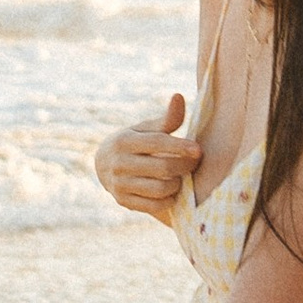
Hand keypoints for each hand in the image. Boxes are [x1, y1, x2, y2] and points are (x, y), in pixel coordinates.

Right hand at [96, 92, 201, 218]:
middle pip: (163, 167)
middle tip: (195, 163)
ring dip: (178, 184)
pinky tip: (172, 191)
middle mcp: (119, 163)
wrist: (104, 166)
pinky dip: (169, 200)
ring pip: (160, 189)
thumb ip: (166, 119)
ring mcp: (120, 184)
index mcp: (125, 140)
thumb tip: (178, 96)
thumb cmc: (135, 142)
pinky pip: (155, 206)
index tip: (199, 150)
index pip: (157, 142)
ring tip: (182, 177)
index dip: (180, 146)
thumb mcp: (145, 128)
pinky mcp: (124, 201)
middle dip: (184, 166)